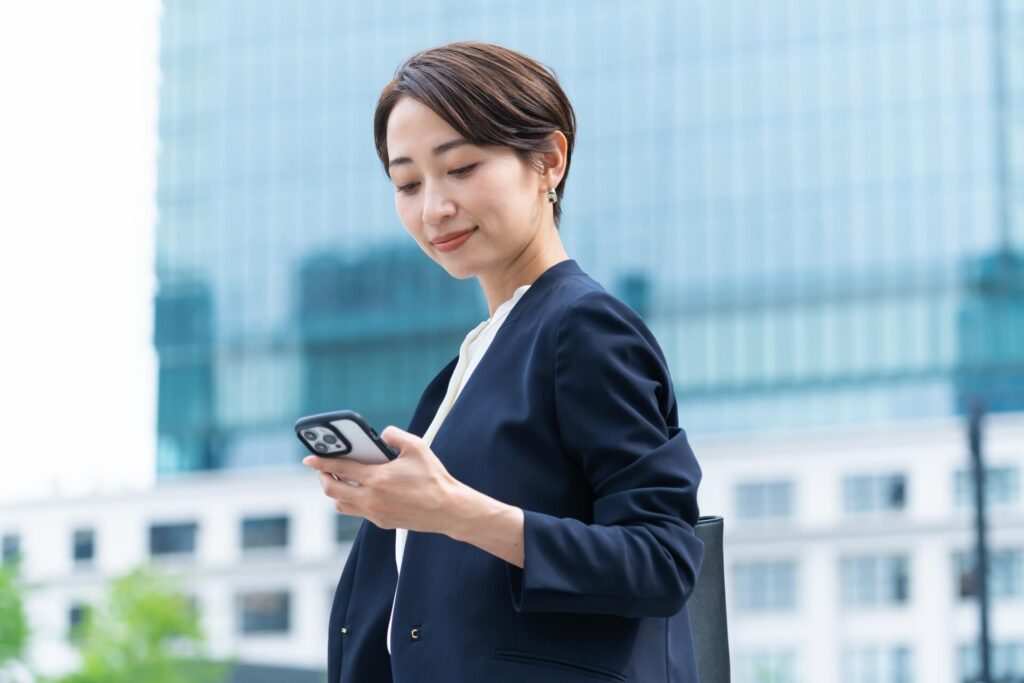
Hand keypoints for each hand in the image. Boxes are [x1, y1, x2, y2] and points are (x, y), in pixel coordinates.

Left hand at [302, 425, 463, 532]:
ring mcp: (374, 513)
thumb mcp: (417, 447)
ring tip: (338, 479)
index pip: (339, 469)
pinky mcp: (381, 522)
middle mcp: (371, 498)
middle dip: (323, 477)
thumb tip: (382, 434)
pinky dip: (352, 500)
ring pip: (341, 505)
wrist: (448, 509)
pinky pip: (357, 512)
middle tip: (323, 468)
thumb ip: (395, 435)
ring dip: (335, 491)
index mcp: (376, 478)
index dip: (320, 462)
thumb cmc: (434, 478)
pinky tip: (360, 490)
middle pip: (332, 490)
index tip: (308, 457)